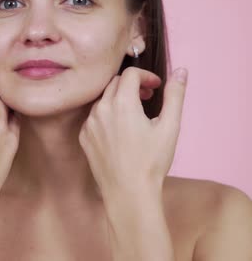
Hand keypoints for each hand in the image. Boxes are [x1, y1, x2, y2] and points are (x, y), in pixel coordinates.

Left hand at [78, 66, 188, 195]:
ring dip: (119, 99)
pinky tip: (120, 131)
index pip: (130, 73)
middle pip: (114, 83)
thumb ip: (175, 95)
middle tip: (148, 97)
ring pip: (103, 100)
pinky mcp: (84, 137)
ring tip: (135, 114)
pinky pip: (94, 117)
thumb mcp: (170, 127)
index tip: (157, 86)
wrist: (128, 192)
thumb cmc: (151, 161)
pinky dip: (107, 116)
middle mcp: (100, 109)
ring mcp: (89, 123)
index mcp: (122, 103)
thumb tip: (180, 71)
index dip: (146, 75)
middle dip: (133, 85)